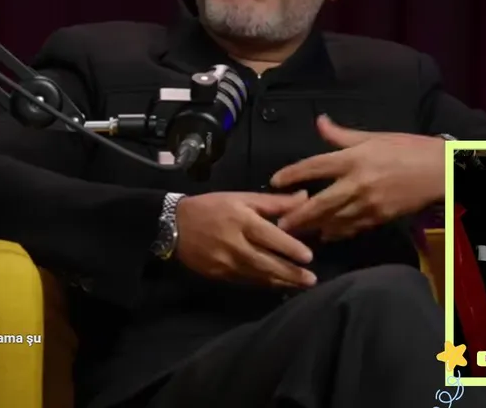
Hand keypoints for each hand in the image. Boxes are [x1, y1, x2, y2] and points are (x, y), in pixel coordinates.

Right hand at [174, 191, 317, 288]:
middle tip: (312, 279)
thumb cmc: (212, 207)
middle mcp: (235, 245)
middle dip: (290, 273)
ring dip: (281, 282)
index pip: (270, 237)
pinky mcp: (220, 275)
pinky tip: (279, 286)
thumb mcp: (242, 197)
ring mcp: (226, 263)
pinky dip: (265, 284)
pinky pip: (247, 281)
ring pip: (258, 276)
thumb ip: (274, 202)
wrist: (173, 225)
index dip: (289, 248)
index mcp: (241, 221)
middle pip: (266, 262)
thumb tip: (304, 198)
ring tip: (302, 286)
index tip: (309, 256)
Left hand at [269, 115, 443, 240]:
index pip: (315, 166)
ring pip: (333, 220)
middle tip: (279, 223)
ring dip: (313, 227)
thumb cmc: (408, 148)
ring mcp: (368, 204)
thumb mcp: (375, 136)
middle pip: (319, 202)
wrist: (440, 171)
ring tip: (295, 233)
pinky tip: (326, 235)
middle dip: (298, 215)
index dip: (292, 174)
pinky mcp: (379, 218)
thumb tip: (319, 121)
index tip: (274, 181)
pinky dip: (337, 232)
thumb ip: (343, 134)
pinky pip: (352, 228)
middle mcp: (357, 182)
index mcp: (354, 158)